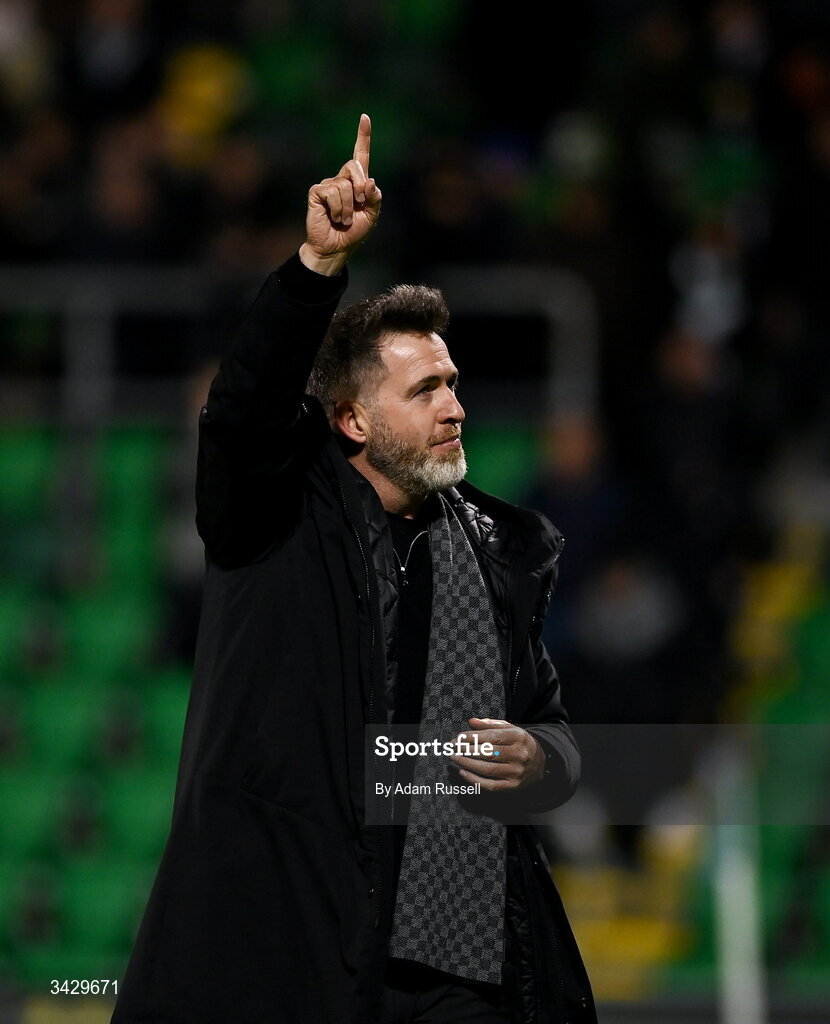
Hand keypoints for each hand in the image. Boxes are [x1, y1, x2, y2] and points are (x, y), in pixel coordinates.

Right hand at [300, 113, 381, 275]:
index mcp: (357, 182)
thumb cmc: (353, 233)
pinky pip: (332, 193)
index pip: (360, 155)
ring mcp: (328, 185)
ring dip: (349, 207)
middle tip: (358, 206)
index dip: (363, 137)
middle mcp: (341, 179)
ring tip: (344, 219)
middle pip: (354, 166)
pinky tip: (334, 218)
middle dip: (361, 188)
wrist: (336, 248)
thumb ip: (375, 198)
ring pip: (344, 185)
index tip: (365, 117)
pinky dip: (338, 208)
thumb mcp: (371, 216)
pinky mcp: (317, 192)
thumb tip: (370, 181)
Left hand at [449, 718, 545, 791]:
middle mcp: (519, 755)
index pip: (492, 736)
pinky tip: (463, 773)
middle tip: (452, 747)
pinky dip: (475, 780)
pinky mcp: (513, 786)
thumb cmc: (520, 743)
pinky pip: (491, 785)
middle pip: (489, 753)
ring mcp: (516, 772)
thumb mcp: (510, 729)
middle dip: (467, 750)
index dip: (473, 737)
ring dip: (467, 764)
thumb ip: (490, 724)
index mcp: (518, 737)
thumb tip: (471, 722)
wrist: (541, 763)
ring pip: (488, 769)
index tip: (459, 737)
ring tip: (455, 758)